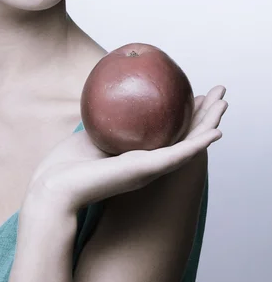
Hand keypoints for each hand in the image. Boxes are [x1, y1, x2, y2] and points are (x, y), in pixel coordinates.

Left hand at [24, 87, 227, 215]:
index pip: (167, 132)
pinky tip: (216, 131)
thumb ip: (102, 120)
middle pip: (183, 136)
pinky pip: (179, 155)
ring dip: (210, 124)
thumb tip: (106, 95)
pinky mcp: (146, 170)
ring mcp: (149, 168)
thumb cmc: (65, 164)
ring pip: (189, 145)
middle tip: (219, 94)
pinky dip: (199, 143)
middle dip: (203, 115)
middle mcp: (148, 162)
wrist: (54, 187)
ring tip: (225, 104)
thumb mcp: (89, 134)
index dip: (184, 115)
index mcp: (136, 155)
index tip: (194, 95)